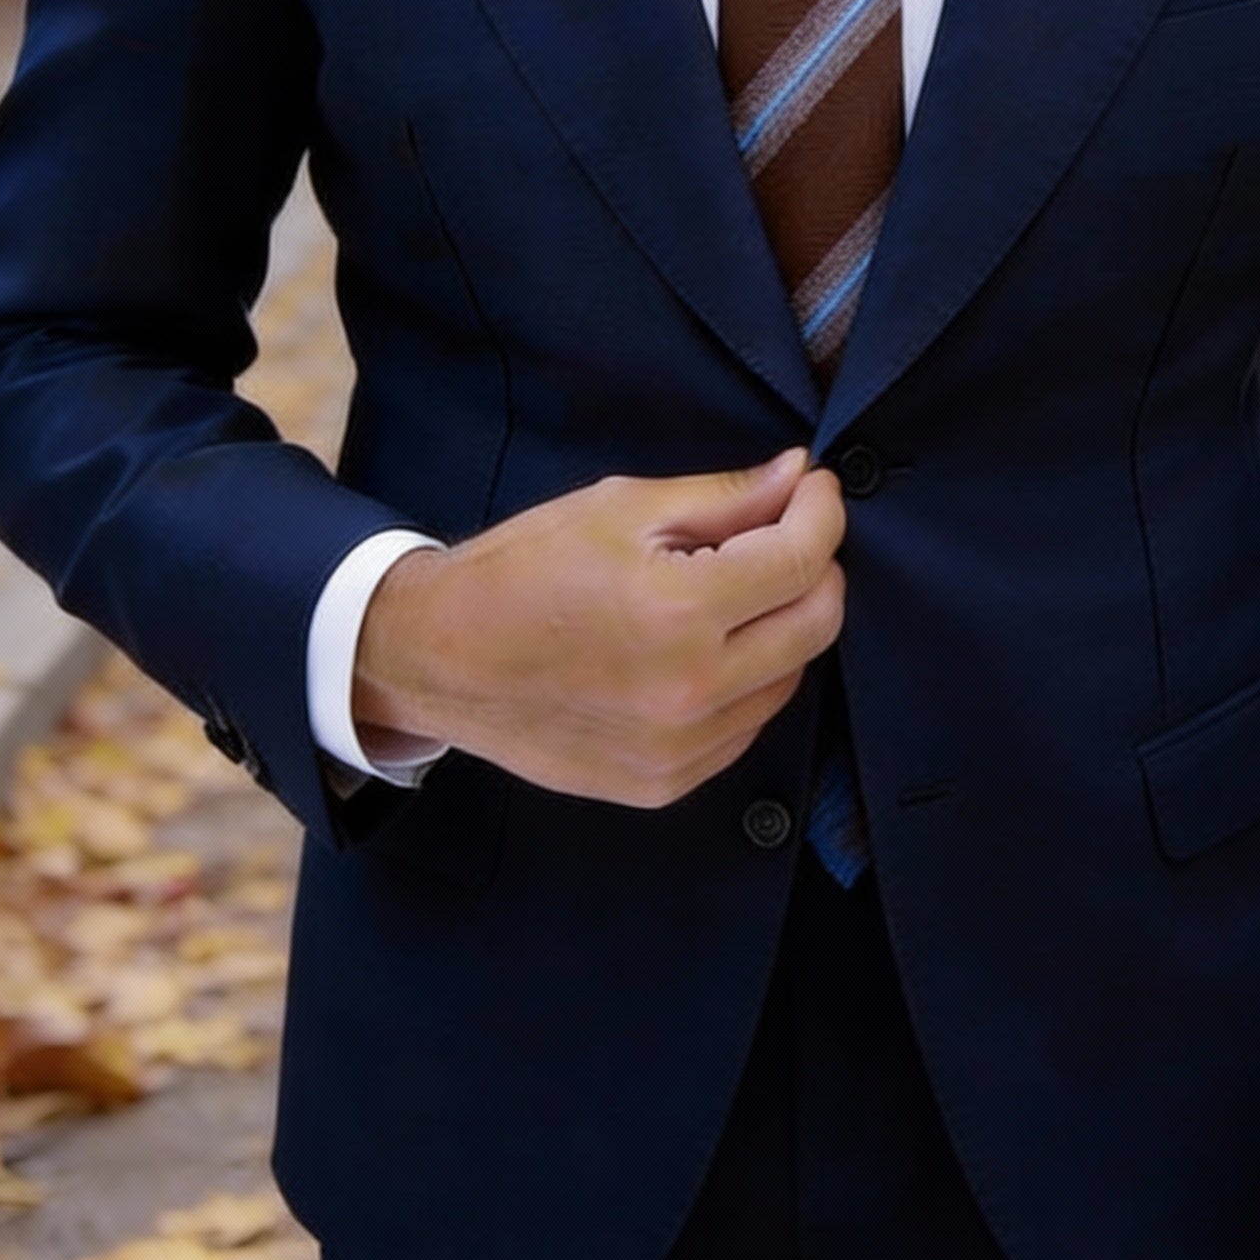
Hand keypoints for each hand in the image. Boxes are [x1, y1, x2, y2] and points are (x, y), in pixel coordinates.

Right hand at [351, 448, 845, 807]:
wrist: (438, 658)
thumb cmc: (523, 570)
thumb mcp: (621, 508)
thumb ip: (723, 496)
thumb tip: (798, 476)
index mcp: (679, 611)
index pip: (803, 559)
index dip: (821, 511)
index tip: (813, 488)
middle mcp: (690, 690)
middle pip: (818, 622)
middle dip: (815, 566)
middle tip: (784, 531)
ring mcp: (680, 749)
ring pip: (791, 677)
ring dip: (782, 625)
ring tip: (730, 591)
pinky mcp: (666, 783)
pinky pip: (747, 724)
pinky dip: (747, 680)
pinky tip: (704, 647)